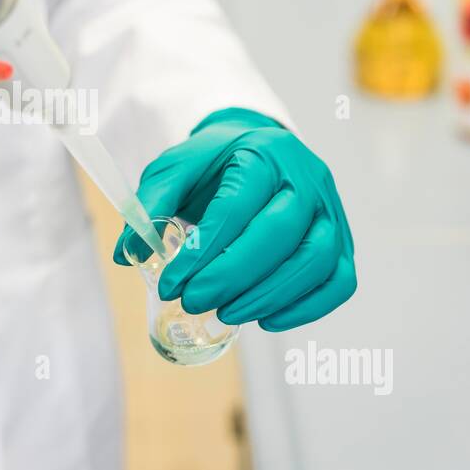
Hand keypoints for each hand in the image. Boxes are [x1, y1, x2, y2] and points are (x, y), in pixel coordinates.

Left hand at [114, 108, 355, 330]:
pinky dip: (307, 307)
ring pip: (316, 259)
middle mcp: (306, 178)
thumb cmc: (214, 165)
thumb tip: (127, 254)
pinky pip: (339, 280)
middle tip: (194, 302)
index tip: (171, 284)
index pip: (236, 206)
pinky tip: (267, 320)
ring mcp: (331, 209)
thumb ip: (150, 204)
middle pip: (280, 233)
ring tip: (227, 313)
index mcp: (263, 153)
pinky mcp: (342, 239)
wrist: (255, 150)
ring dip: (269, 295)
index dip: (203, 252)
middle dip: (233, 276)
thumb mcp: (175, 169)